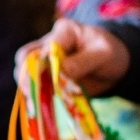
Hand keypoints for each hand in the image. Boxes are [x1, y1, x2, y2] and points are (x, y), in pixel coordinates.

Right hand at [14, 18, 130, 97]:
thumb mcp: (104, 54)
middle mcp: (49, 43)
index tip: (50, 83)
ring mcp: (45, 61)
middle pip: (25, 57)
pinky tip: (38, 107)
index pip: (44, 46)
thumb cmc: (110, 53)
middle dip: (26, 77)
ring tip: (36, 104)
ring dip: (29, 89)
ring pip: (24, 72)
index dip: (42, 65)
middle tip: (33, 95)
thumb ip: (84, 61)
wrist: (114, 66)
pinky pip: (34, 85)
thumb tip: (63, 70)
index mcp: (64, 31)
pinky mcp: (46, 76)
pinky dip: (35, 96)